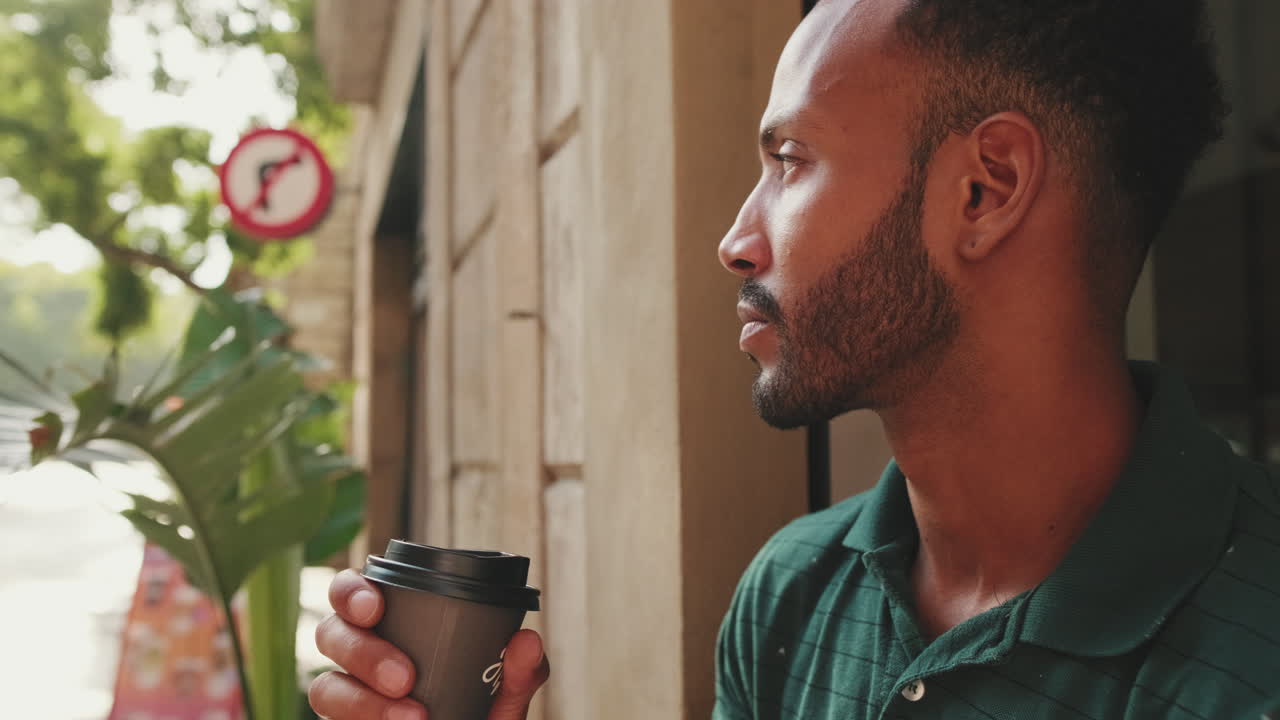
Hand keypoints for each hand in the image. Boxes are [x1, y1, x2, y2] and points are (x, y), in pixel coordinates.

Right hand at [309, 569, 550, 719]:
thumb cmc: (477, 716)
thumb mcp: (503, 697)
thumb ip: (517, 673)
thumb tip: (526, 640)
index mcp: (395, 626)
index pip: (353, 593)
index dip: (351, 592)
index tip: (375, 607)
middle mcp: (363, 655)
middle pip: (330, 633)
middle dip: (362, 651)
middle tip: (404, 676)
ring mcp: (350, 696)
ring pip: (323, 686)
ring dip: (361, 700)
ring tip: (413, 717)